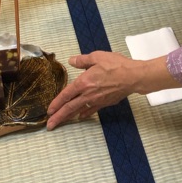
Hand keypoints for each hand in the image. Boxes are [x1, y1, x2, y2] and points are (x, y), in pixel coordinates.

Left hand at [46, 53, 177, 128]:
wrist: (133, 77)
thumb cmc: (116, 65)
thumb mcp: (97, 57)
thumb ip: (82, 60)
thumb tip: (71, 60)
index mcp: (84, 82)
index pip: (66, 95)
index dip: (56, 103)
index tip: (49, 111)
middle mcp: (88, 94)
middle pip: (70, 108)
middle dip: (58, 117)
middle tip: (49, 126)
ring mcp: (97, 100)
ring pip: (79, 111)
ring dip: (69, 117)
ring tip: (61, 123)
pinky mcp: (105, 103)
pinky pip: (92, 110)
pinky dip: (84, 113)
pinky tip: (80, 116)